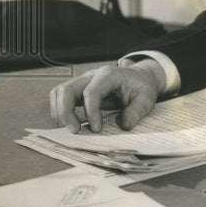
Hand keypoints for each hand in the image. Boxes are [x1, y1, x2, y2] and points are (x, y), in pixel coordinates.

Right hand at [49, 60, 163, 133]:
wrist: (138, 78)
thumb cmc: (141, 87)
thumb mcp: (147, 98)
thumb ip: (137, 111)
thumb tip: (123, 126)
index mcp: (108, 75)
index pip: (91, 92)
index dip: (91, 113)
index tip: (97, 130)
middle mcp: (91, 76)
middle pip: (66, 89)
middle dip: (65, 112)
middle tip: (75, 131)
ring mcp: (83, 82)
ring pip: (59, 92)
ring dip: (60, 112)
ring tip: (73, 129)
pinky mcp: (79, 90)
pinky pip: (61, 98)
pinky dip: (61, 112)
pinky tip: (72, 124)